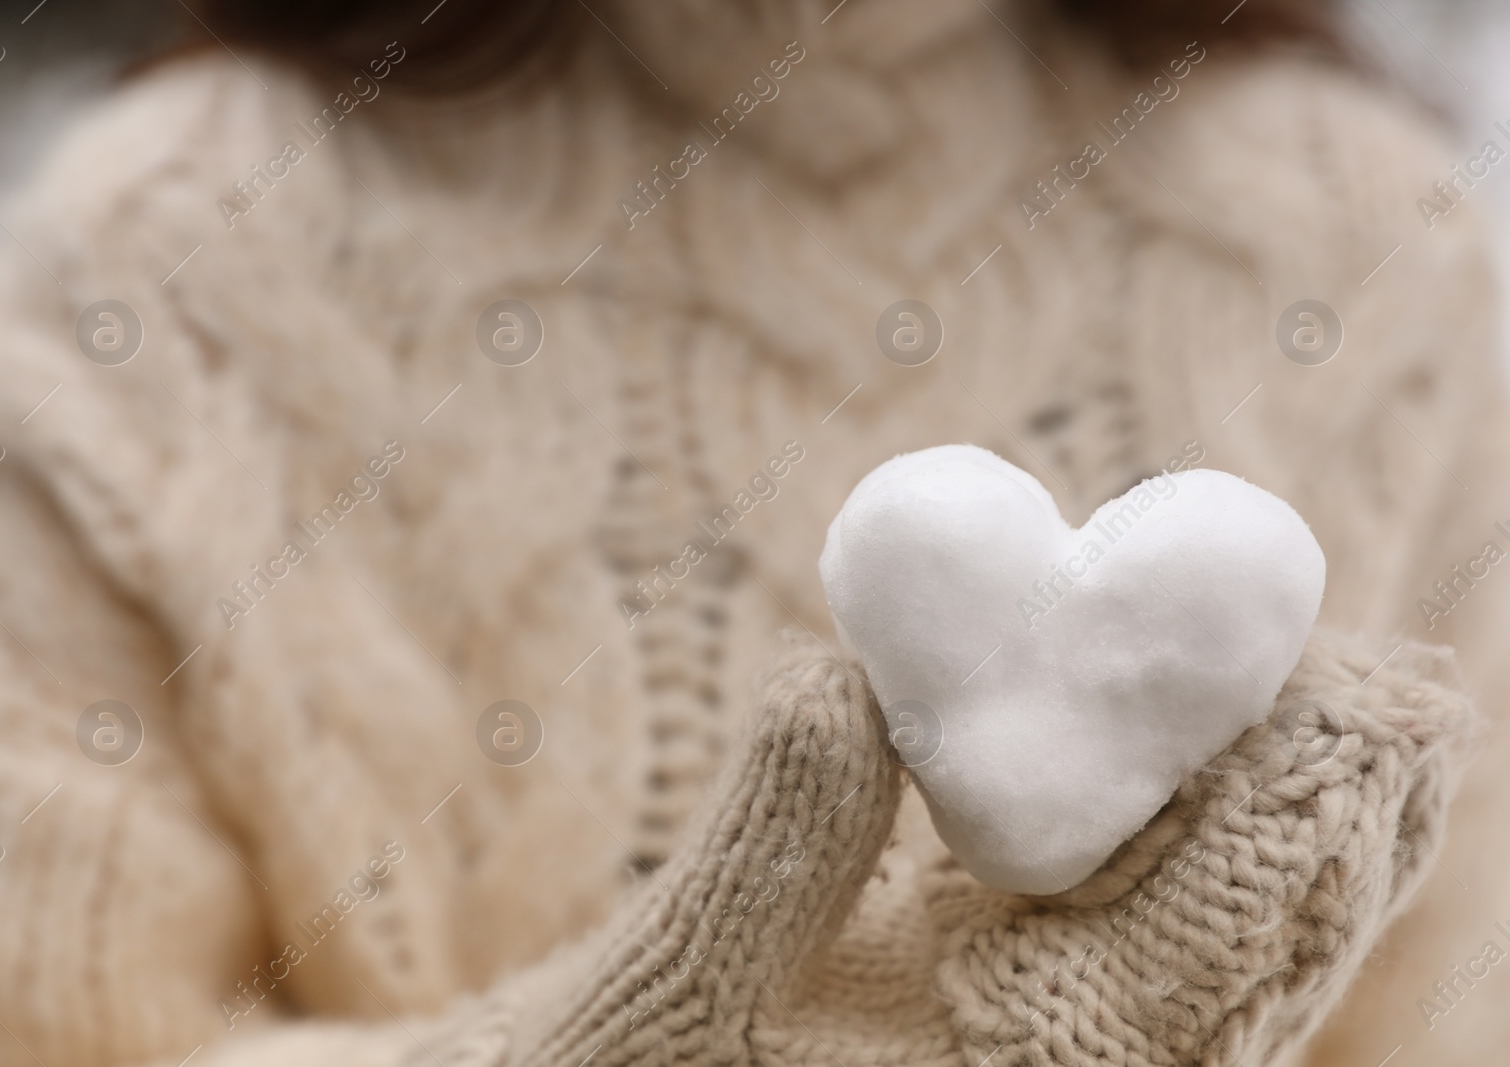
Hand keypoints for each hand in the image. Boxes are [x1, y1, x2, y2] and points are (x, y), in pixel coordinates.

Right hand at [496, 629, 1470, 1066]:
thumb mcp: (675, 983)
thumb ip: (769, 853)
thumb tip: (849, 685)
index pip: (1191, 956)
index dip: (1269, 814)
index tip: (1328, 685)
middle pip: (1255, 965)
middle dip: (1328, 821)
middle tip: (1399, 692)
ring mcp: (1061, 1063)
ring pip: (1232, 965)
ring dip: (1297, 839)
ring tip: (1367, 721)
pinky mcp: (1031, 1028)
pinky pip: (1167, 948)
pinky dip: (1213, 857)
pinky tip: (1226, 776)